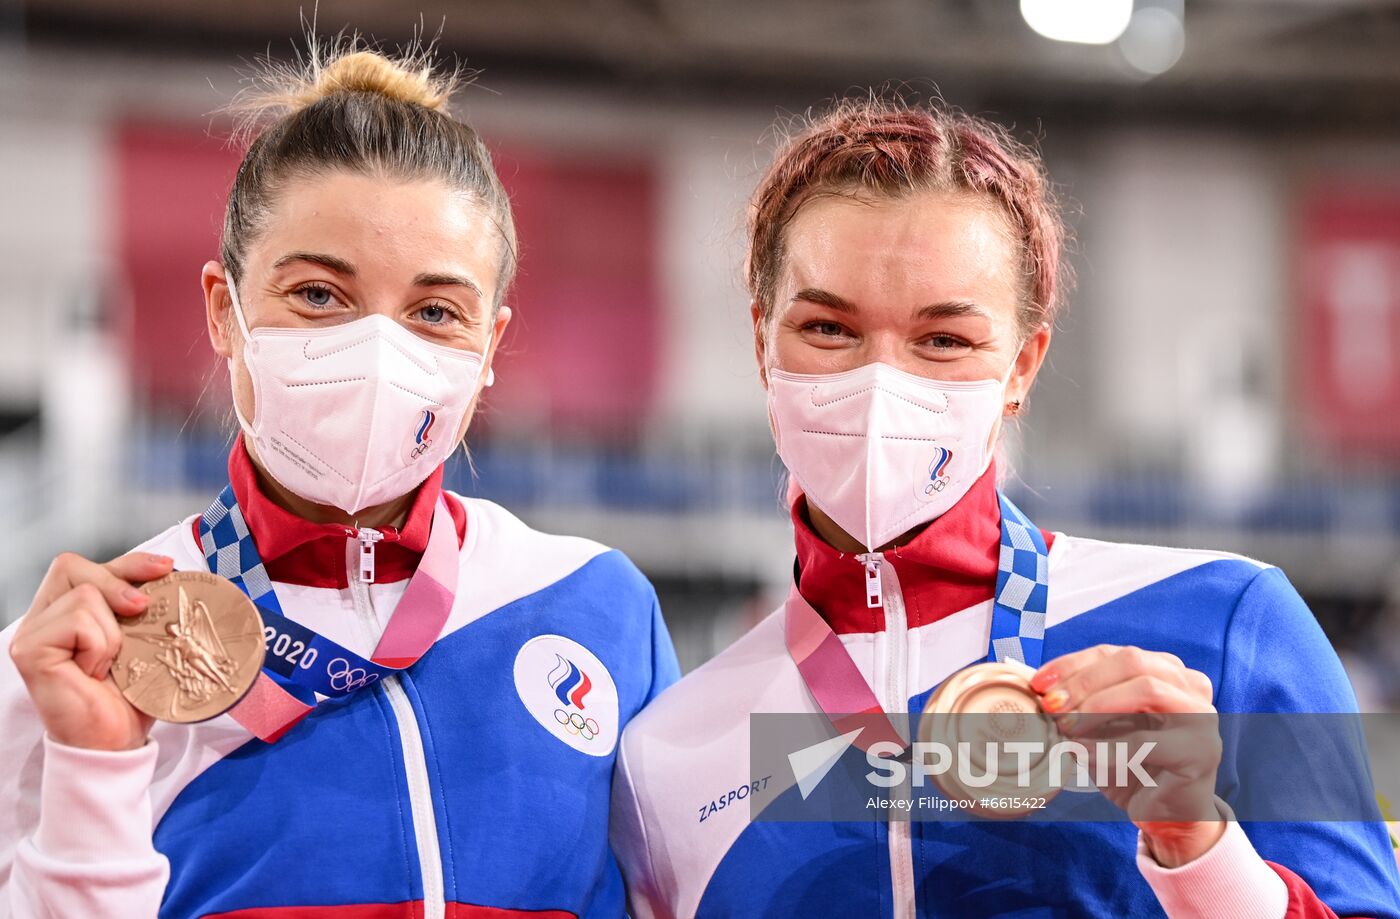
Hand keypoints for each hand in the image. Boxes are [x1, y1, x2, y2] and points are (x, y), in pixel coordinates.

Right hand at [9, 551, 175, 750]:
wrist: (115, 741)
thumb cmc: (127, 697)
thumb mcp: (142, 639)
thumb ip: (140, 605)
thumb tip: (168, 571)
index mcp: (65, 613)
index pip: (86, 567)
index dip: (128, 561)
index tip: (165, 568)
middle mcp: (42, 619)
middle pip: (73, 566)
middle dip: (117, 581)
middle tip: (141, 610)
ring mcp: (31, 633)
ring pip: (84, 594)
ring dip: (112, 631)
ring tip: (108, 665)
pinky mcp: (28, 649)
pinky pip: (77, 619)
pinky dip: (99, 644)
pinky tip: (93, 672)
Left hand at [1031, 644, 1224, 866]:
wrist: (1167, 815)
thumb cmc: (1131, 765)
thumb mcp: (1101, 728)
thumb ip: (1080, 703)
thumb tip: (1039, 687)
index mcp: (1165, 670)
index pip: (1113, 653)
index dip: (1072, 665)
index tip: (1038, 684)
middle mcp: (1189, 685)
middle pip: (1132, 662)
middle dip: (1084, 682)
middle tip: (1052, 707)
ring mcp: (1201, 716)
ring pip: (1147, 689)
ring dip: (1098, 707)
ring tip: (1067, 728)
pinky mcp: (1201, 750)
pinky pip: (1148, 740)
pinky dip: (1108, 746)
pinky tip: (1082, 754)